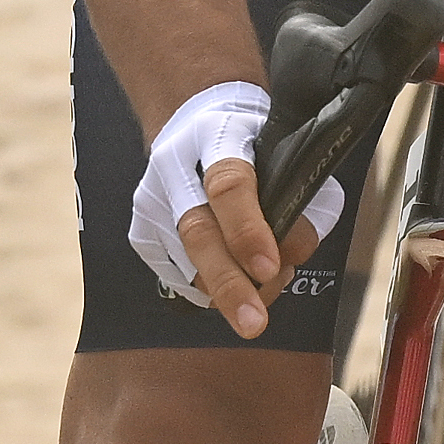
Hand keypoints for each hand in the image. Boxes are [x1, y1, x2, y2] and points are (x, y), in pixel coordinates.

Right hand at [126, 79, 343, 337]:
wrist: (193, 119)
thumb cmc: (254, 141)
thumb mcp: (287, 149)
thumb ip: (302, 197)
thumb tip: (292, 252)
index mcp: (218, 135)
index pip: (230, 185)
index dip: (248, 230)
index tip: (270, 267)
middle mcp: (175, 166)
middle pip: (197, 233)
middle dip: (229, 285)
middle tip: (255, 324)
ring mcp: (151, 200)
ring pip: (188, 264)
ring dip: (232, 290)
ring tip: (265, 289)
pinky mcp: (141, 229)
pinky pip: (177, 276)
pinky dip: (210, 290)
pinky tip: (235, 282)